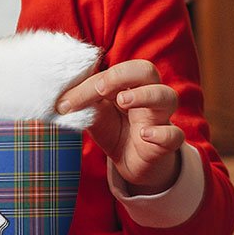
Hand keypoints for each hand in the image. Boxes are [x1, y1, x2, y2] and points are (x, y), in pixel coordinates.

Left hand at [56, 59, 183, 193]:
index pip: (114, 71)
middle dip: (123, 75)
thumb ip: (83, 102)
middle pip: (147, 71)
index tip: (66, 102)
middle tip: (101, 89)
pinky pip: (174, 134)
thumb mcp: (95, 115)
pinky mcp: (167, 143)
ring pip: (167, 96)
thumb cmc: (115, 130)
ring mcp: (160, 118)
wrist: (131, 163)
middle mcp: (148, 95)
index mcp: (129, 84)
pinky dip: (162, 133)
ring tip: (123, 101)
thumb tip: (59, 98)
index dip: (90, 83)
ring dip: (145, 95)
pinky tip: (145, 134)